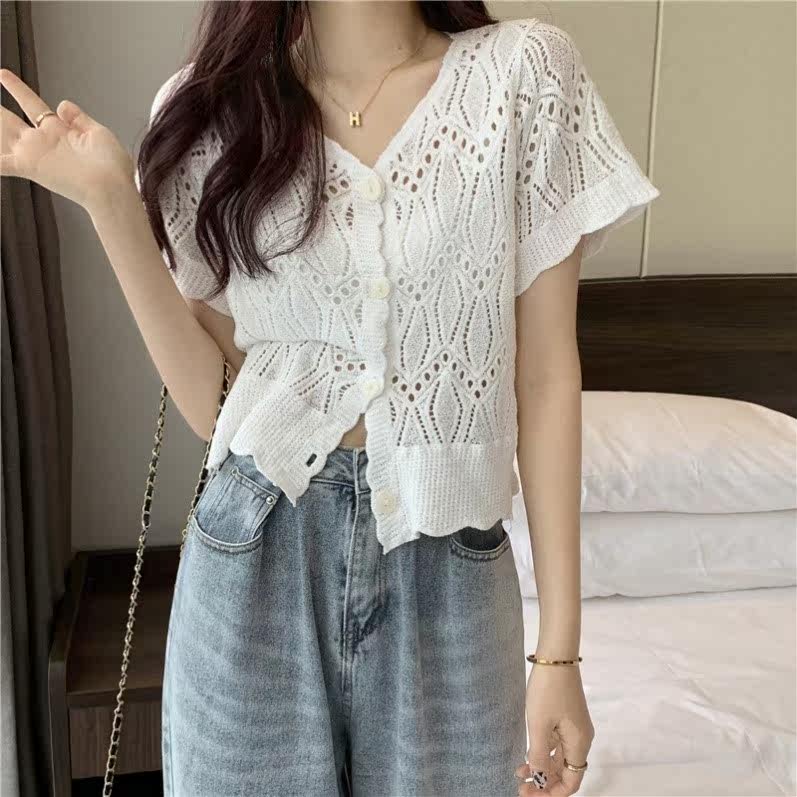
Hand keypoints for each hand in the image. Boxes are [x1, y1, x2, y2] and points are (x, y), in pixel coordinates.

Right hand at [0, 68, 134, 210]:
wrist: (111, 186)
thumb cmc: (111, 166)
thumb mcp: (98, 133)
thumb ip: (79, 119)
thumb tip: (63, 103)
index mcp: (59, 131)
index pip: (31, 104)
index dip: (16, 88)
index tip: (2, 74)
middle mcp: (43, 141)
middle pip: (7, 120)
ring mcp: (34, 153)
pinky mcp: (29, 167)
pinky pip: (1, 163)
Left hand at [515, 663, 593, 795]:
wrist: (556, 657)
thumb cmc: (548, 689)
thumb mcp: (539, 724)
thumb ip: (539, 755)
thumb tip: (540, 779)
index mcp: (579, 743)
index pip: (571, 782)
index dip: (552, 793)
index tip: (530, 795)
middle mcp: (580, 739)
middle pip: (565, 772)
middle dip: (544, 784)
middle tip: (521, 788)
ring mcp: (573, 728)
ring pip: (559, 758)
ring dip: (541, 768)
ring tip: (519, 773)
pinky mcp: (565, 717)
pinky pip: (556, 744)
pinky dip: (542, 752)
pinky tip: (526, 755)